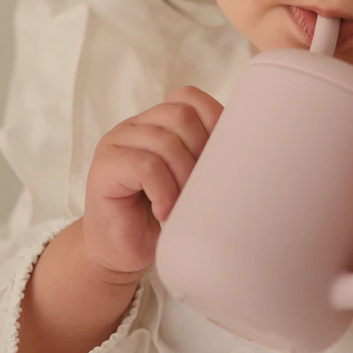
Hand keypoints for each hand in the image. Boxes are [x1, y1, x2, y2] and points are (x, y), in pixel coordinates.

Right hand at [81, 85, 222, 280]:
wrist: (119, 255)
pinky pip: (145, 166)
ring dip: (184, 177)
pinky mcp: (103, 168)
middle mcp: (134, 126)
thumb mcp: (189, 183)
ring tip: (182, 206)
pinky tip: (164, 212)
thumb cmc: (158, 219)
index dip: (213, 120)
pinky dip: (164, 191)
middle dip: (200, 153)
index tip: (223, 158)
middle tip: (201, 189)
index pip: (189, 98)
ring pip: (164, 141)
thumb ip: (204, 158)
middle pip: (180, 115)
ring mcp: (116, 144)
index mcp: (155, 123)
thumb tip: (249, 148)